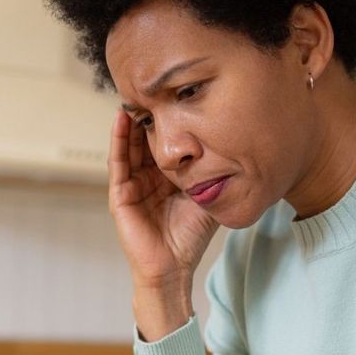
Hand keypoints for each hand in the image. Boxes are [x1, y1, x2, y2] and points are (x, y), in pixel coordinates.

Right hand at [108, 110, 218, 338]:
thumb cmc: (190, 237)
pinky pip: (118, 162)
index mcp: (167, 179)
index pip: (165, 143)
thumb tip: (238, 147)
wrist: (174, 268)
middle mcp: (147, 179)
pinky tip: (121, 118)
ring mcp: (131, 186)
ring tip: (134, 94)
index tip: (174, 95)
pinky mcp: (120, 196)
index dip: (168, 121)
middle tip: (151, 86)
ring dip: (130, 121)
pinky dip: (118, 139)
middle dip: (147, 115)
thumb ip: (214, 173)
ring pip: (129, 145)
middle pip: (144, 140)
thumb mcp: (207, 196)